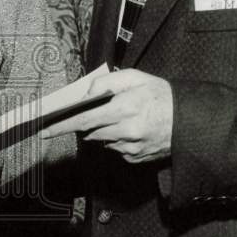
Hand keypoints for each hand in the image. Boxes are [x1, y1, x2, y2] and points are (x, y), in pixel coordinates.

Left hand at [42, 69, 173, 163]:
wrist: (190, 121)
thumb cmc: (162, 96)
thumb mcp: (136, 77)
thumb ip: (107, 82)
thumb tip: (86, 94)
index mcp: (125, 108)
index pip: (84, 119)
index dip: (62, 126)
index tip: (46, 130)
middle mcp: (126, 131)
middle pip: (90, 131)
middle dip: (86, 123)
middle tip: (95, 112)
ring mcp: (131, 148)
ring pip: (101, 140)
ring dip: (102, 130)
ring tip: (121, 116)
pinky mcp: (135, 158)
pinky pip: (114, 149)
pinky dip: (115, 139)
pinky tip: (131, 129)